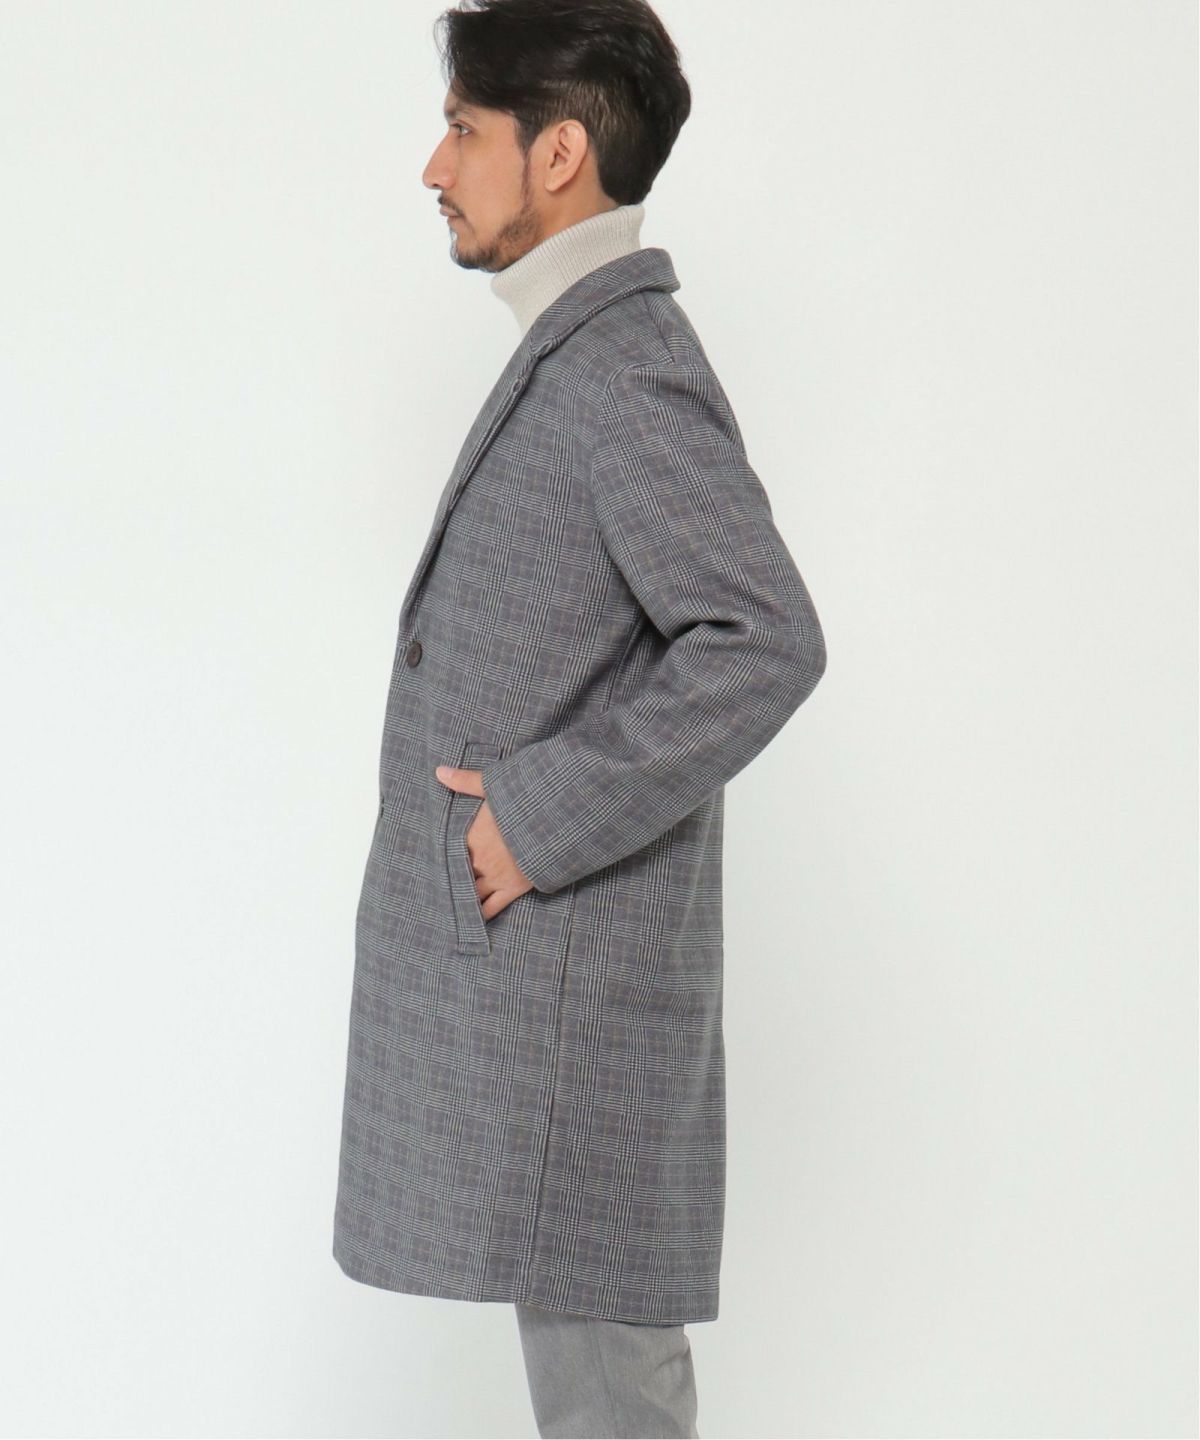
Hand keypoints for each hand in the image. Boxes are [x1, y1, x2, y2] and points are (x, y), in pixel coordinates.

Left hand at [434, 765, 533, 918]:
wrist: (560, 820)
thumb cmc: (527, 801)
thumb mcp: (495, 786)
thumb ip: (465, 781)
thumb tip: (438, 770)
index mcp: (470, 836)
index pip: (446, 850)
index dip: (438, 856)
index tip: (430, 861)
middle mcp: (478, 860)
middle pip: (455, 875)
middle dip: (448, 879)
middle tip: (435, 886)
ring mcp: (494, 877)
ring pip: (469, 894)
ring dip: (460, 898)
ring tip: (450, 904)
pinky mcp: (513, 889)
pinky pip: (491, 908)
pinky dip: (479, 915)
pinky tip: (471, 920)